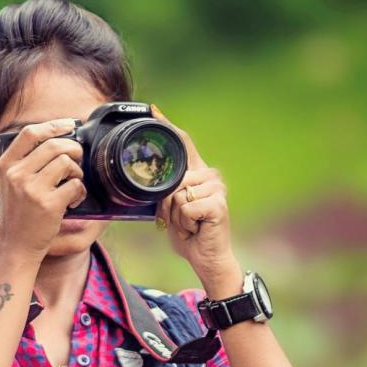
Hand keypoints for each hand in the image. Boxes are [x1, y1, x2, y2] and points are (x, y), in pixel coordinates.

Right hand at [0, 118, 87, 260]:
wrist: (15, 245)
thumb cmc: (19, 213)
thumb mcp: (12, 183)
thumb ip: (27, 161)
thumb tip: (59, 138)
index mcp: (6, 165)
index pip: (30, 133)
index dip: (52, 126)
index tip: (69, 125)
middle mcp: (16, 175)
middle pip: (54, 145)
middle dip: (73, 149)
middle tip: (77, 158)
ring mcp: (32, 190)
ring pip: (66, 163)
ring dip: (77, 171)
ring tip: (72, 183)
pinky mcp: (48, 204)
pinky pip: (75, 185)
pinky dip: (80, 191)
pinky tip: (73, 200)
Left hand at [151, 106, 242, 294]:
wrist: (206, 257)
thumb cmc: (189, 232)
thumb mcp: (171, 208)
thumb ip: (164, 191)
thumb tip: (149, 181)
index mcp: (198, 173)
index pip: (183, 143)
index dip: (168, 126)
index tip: (153, 110)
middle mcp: (210, 176)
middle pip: (171, 179)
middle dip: (166, 205)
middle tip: (180, 219)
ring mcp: (216, 189)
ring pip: (175, 196)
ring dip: (175, 217)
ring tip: (188, 224)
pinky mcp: (217, 204)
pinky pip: (184, 208)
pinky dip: (184, 224)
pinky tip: (196, 228)